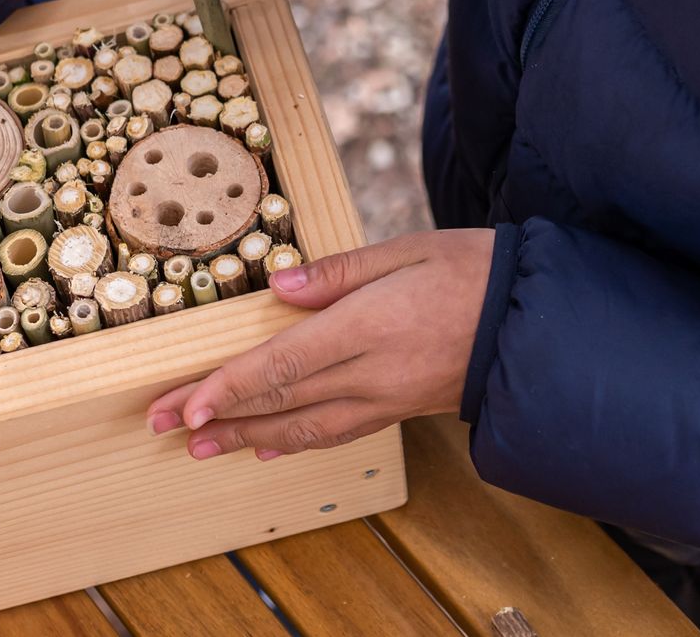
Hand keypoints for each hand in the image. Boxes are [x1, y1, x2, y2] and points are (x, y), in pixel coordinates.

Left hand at [147, 229, 494, 459]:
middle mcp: (372, 374)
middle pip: (281, 403)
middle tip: (164, 425)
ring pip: (304, 429)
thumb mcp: (404, 250)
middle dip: (218, 415)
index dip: (230, 389)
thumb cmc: (471, 270)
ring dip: (247, 438)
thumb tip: (277, 286)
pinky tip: (267, 449)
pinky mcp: (399, 410)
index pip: (283, 366)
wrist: (535, 320)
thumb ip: (336, 272)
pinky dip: (295, 442)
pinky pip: (338, 433)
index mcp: (368, 327)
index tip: (187, 405)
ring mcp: (387, 399)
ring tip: (199, 447)